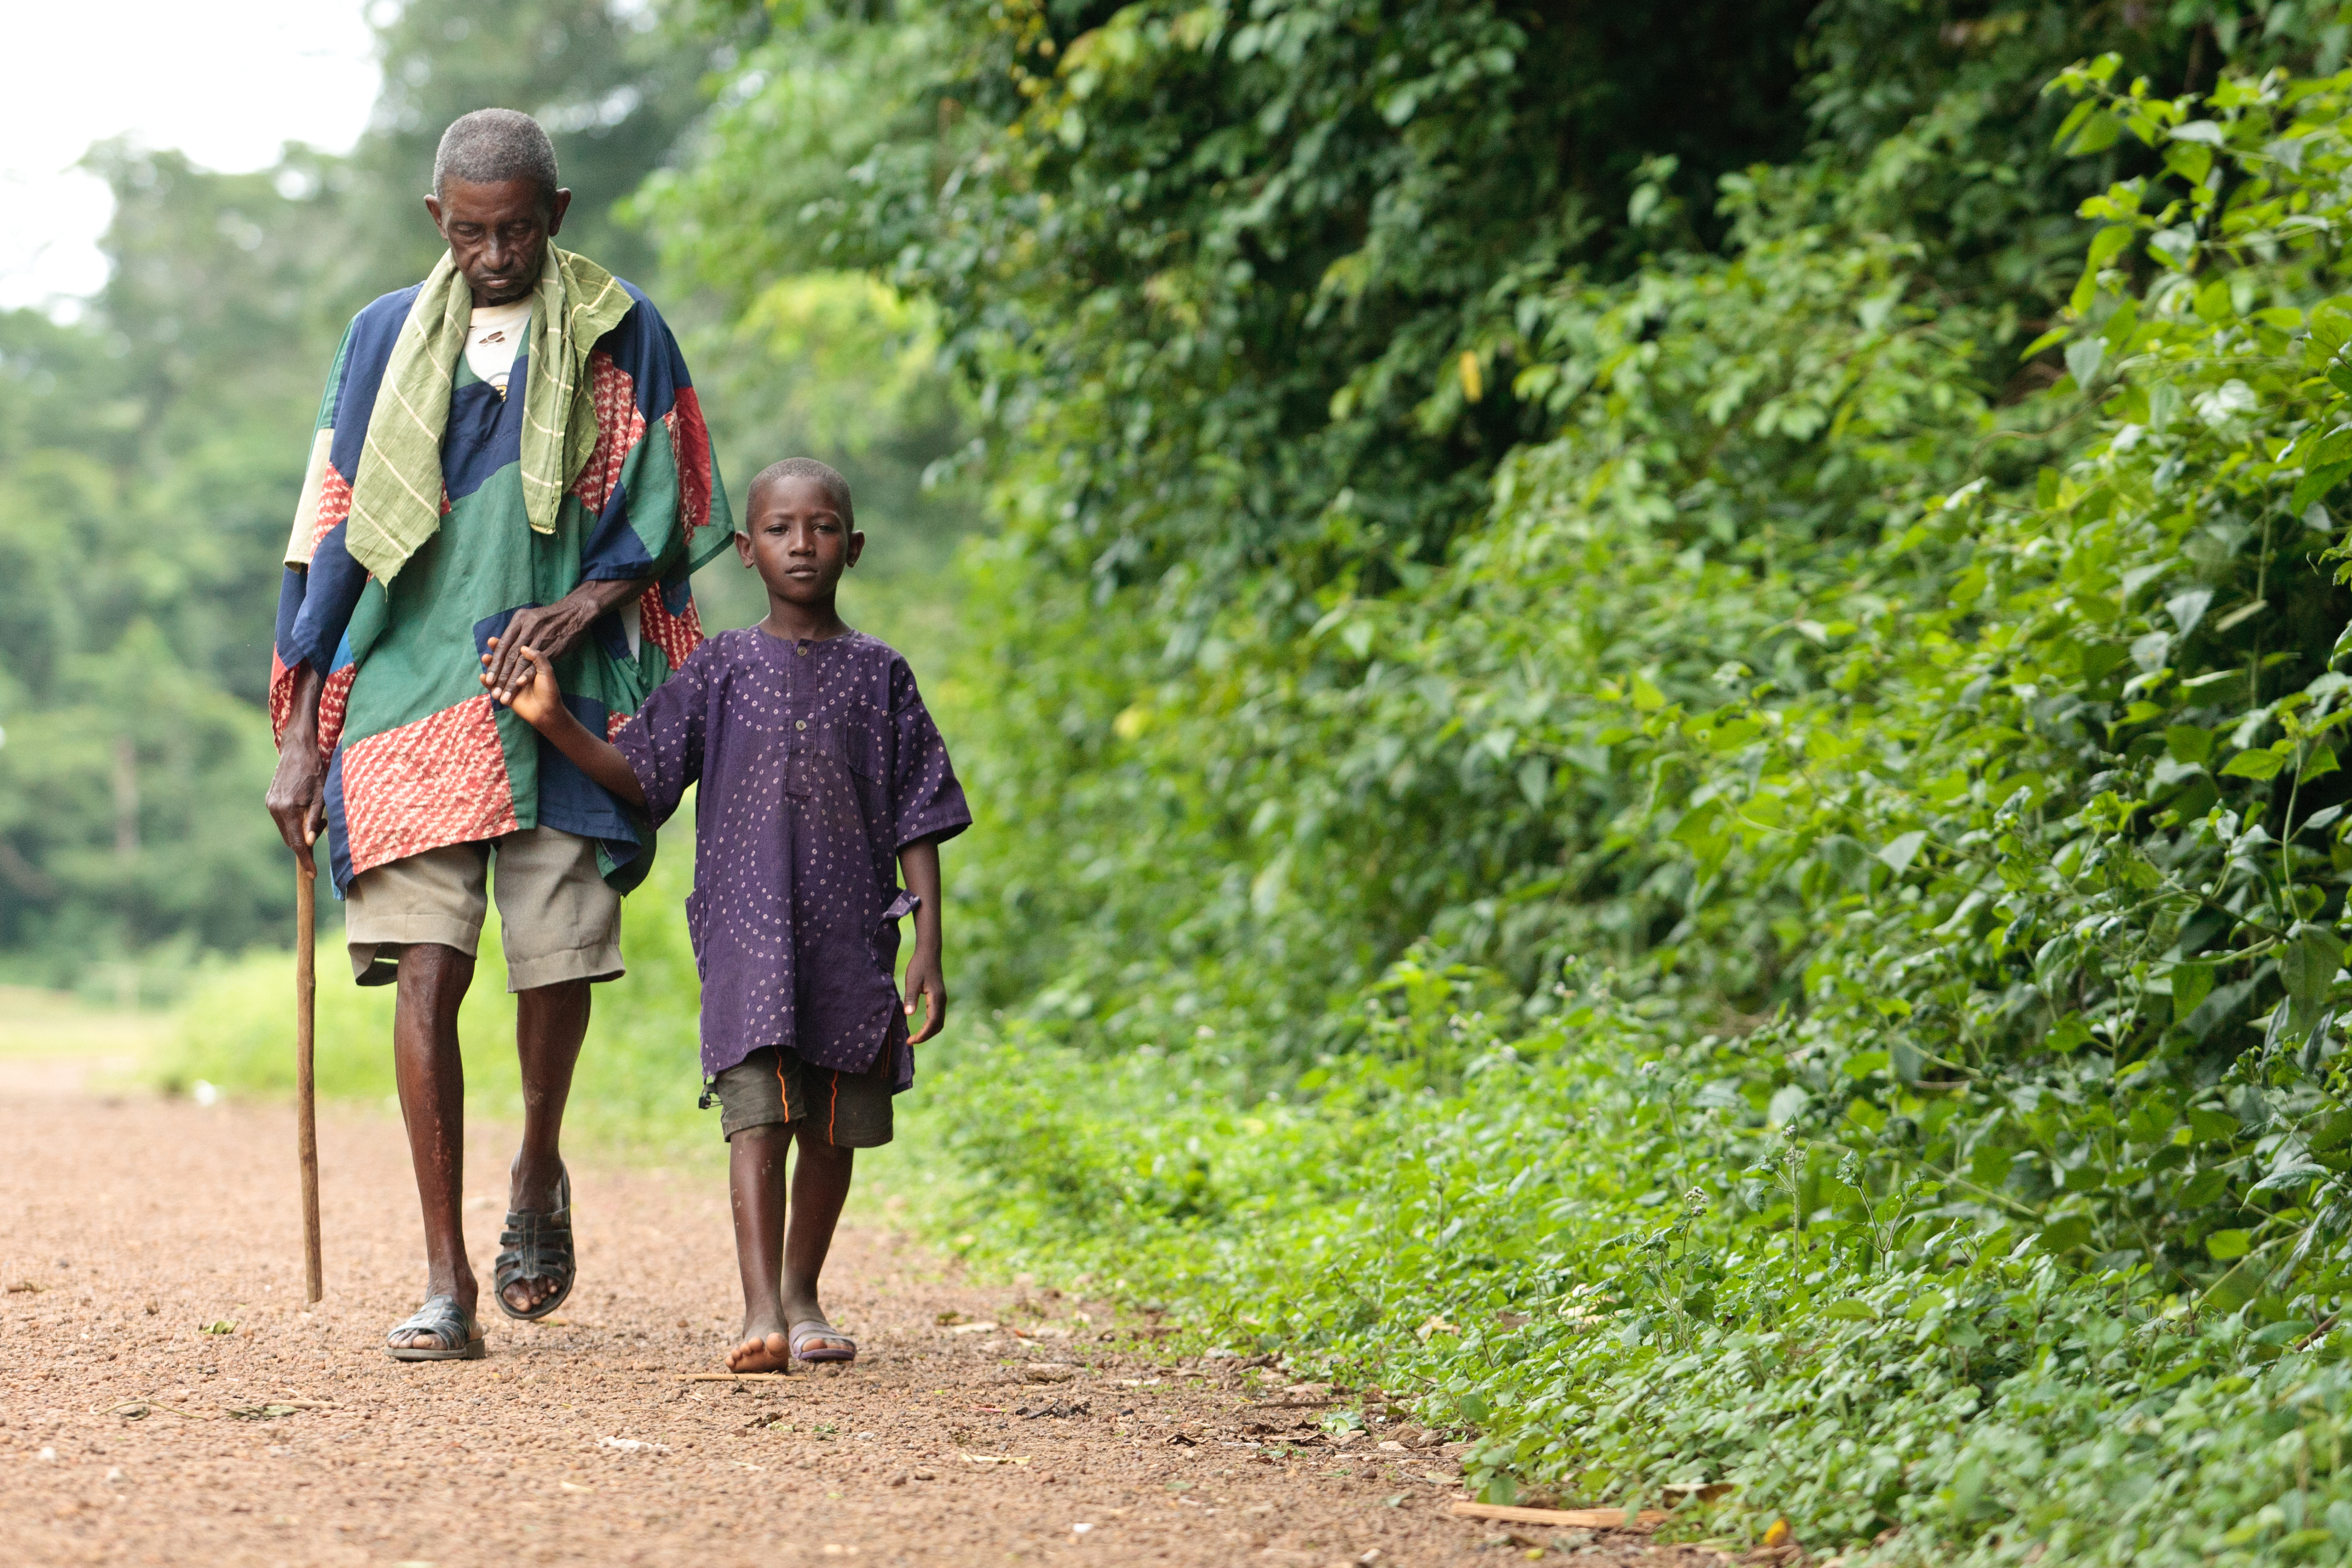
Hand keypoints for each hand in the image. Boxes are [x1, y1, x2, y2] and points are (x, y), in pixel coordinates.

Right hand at [265, 744, 326, 853]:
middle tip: (322, 830)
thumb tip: (309, 843)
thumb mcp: (321, 796)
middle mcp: (275, 808)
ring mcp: (270, 804)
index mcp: (288, 809)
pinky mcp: (269, 800)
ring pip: (286, 831)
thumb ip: (314, 820)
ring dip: (300, 832)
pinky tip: (307, 812)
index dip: (305, 860)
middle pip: (289, 839)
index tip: (312, 874)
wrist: (298, 750)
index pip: (296, 843)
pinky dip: (294, 823)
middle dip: (305, 844)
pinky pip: (282, 820)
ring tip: (318, 818)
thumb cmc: (315, 771)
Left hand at [478, 577, 646, 697]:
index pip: (503, 646)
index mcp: (519, 621)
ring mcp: (539, 639)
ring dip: (511, 680)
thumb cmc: (551, 616)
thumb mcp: (530, 616)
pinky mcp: (551, 648)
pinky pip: (537, 664)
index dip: (494, 663)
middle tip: (493, 690)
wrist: (575, 612)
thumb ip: (518, 630)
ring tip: (505, 694)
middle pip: (509, 656)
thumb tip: (504, 643)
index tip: (487, 678)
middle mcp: (527, 629)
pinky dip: (527, 674)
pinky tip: (520, 684)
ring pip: (521, 662)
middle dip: (500, 676)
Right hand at [483, 637, 563, 730]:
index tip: (501, 636)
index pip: (515, 651)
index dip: (507, 644)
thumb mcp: (547, 672)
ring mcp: (509, 683)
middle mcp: (516, 672)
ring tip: (485, 658)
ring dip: (489, 665)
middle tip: (490, 642)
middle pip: (503, 660)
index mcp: (527, 665)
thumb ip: (538, 659)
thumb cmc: (549, 691)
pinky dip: (487, 682)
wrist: (547, 712)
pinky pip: (493, 687)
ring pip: (496, 672)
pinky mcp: (504, 694)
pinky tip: (483, 676)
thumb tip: (523, 647)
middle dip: (496, 651)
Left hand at [902, 946, 947, 1043]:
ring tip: (915, 1037)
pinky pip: (937, 1016)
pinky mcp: (939, 997)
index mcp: (936, 998)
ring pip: (939, 1022)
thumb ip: (910, 998)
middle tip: (911, 1041)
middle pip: (938, 1026)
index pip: (932, 1023)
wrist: (929, 953)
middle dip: (925, 1036)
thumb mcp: (912, 981)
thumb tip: (909, 1015)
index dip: (923, 1035)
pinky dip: (931, 1025)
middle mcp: (942, 1000)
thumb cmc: (919, 965)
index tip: (911, 1041)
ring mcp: (942, 999)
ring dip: (928, 1032)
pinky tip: (921, 1026)